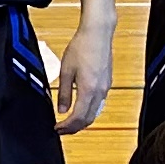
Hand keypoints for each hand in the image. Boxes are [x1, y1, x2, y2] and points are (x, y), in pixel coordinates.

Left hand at [49, 17, 117, 135]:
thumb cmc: (81, 47)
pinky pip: (99, 104)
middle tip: (61, 129)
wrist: (98, 34)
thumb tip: (62, 110)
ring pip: (95, 113)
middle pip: (88, 119)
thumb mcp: (65, 71)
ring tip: (69, 122)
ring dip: (82, 121)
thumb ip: (64, 93)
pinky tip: (80, 109)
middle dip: (74, 128)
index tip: (57, 129)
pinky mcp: (107, 83)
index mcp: (88, 90)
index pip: (78, 118)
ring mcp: (105, 88)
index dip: (67, 127)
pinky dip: (89, 111)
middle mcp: (100, 92)